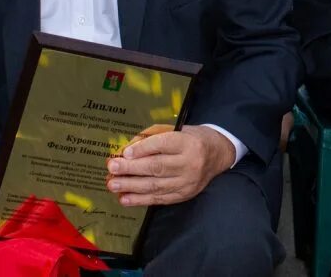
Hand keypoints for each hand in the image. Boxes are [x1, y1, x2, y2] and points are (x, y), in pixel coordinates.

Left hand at [106, 125, 234, 206]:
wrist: (218, 154)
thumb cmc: (192, 138)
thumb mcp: (176, 129)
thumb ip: (152, 137)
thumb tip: (126, 151)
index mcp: (188, 142)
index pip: (163, 144)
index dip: (142, 149)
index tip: (124, 152)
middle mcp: (190, 163)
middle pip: (157, 167)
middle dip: (131, 168)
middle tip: (112, 168)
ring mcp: (187, 181)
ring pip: (155, 185)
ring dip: (131, 186)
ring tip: (113, 184)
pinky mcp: (184, 194)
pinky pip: (159, 198)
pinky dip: (140, 199)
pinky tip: (125, 198)